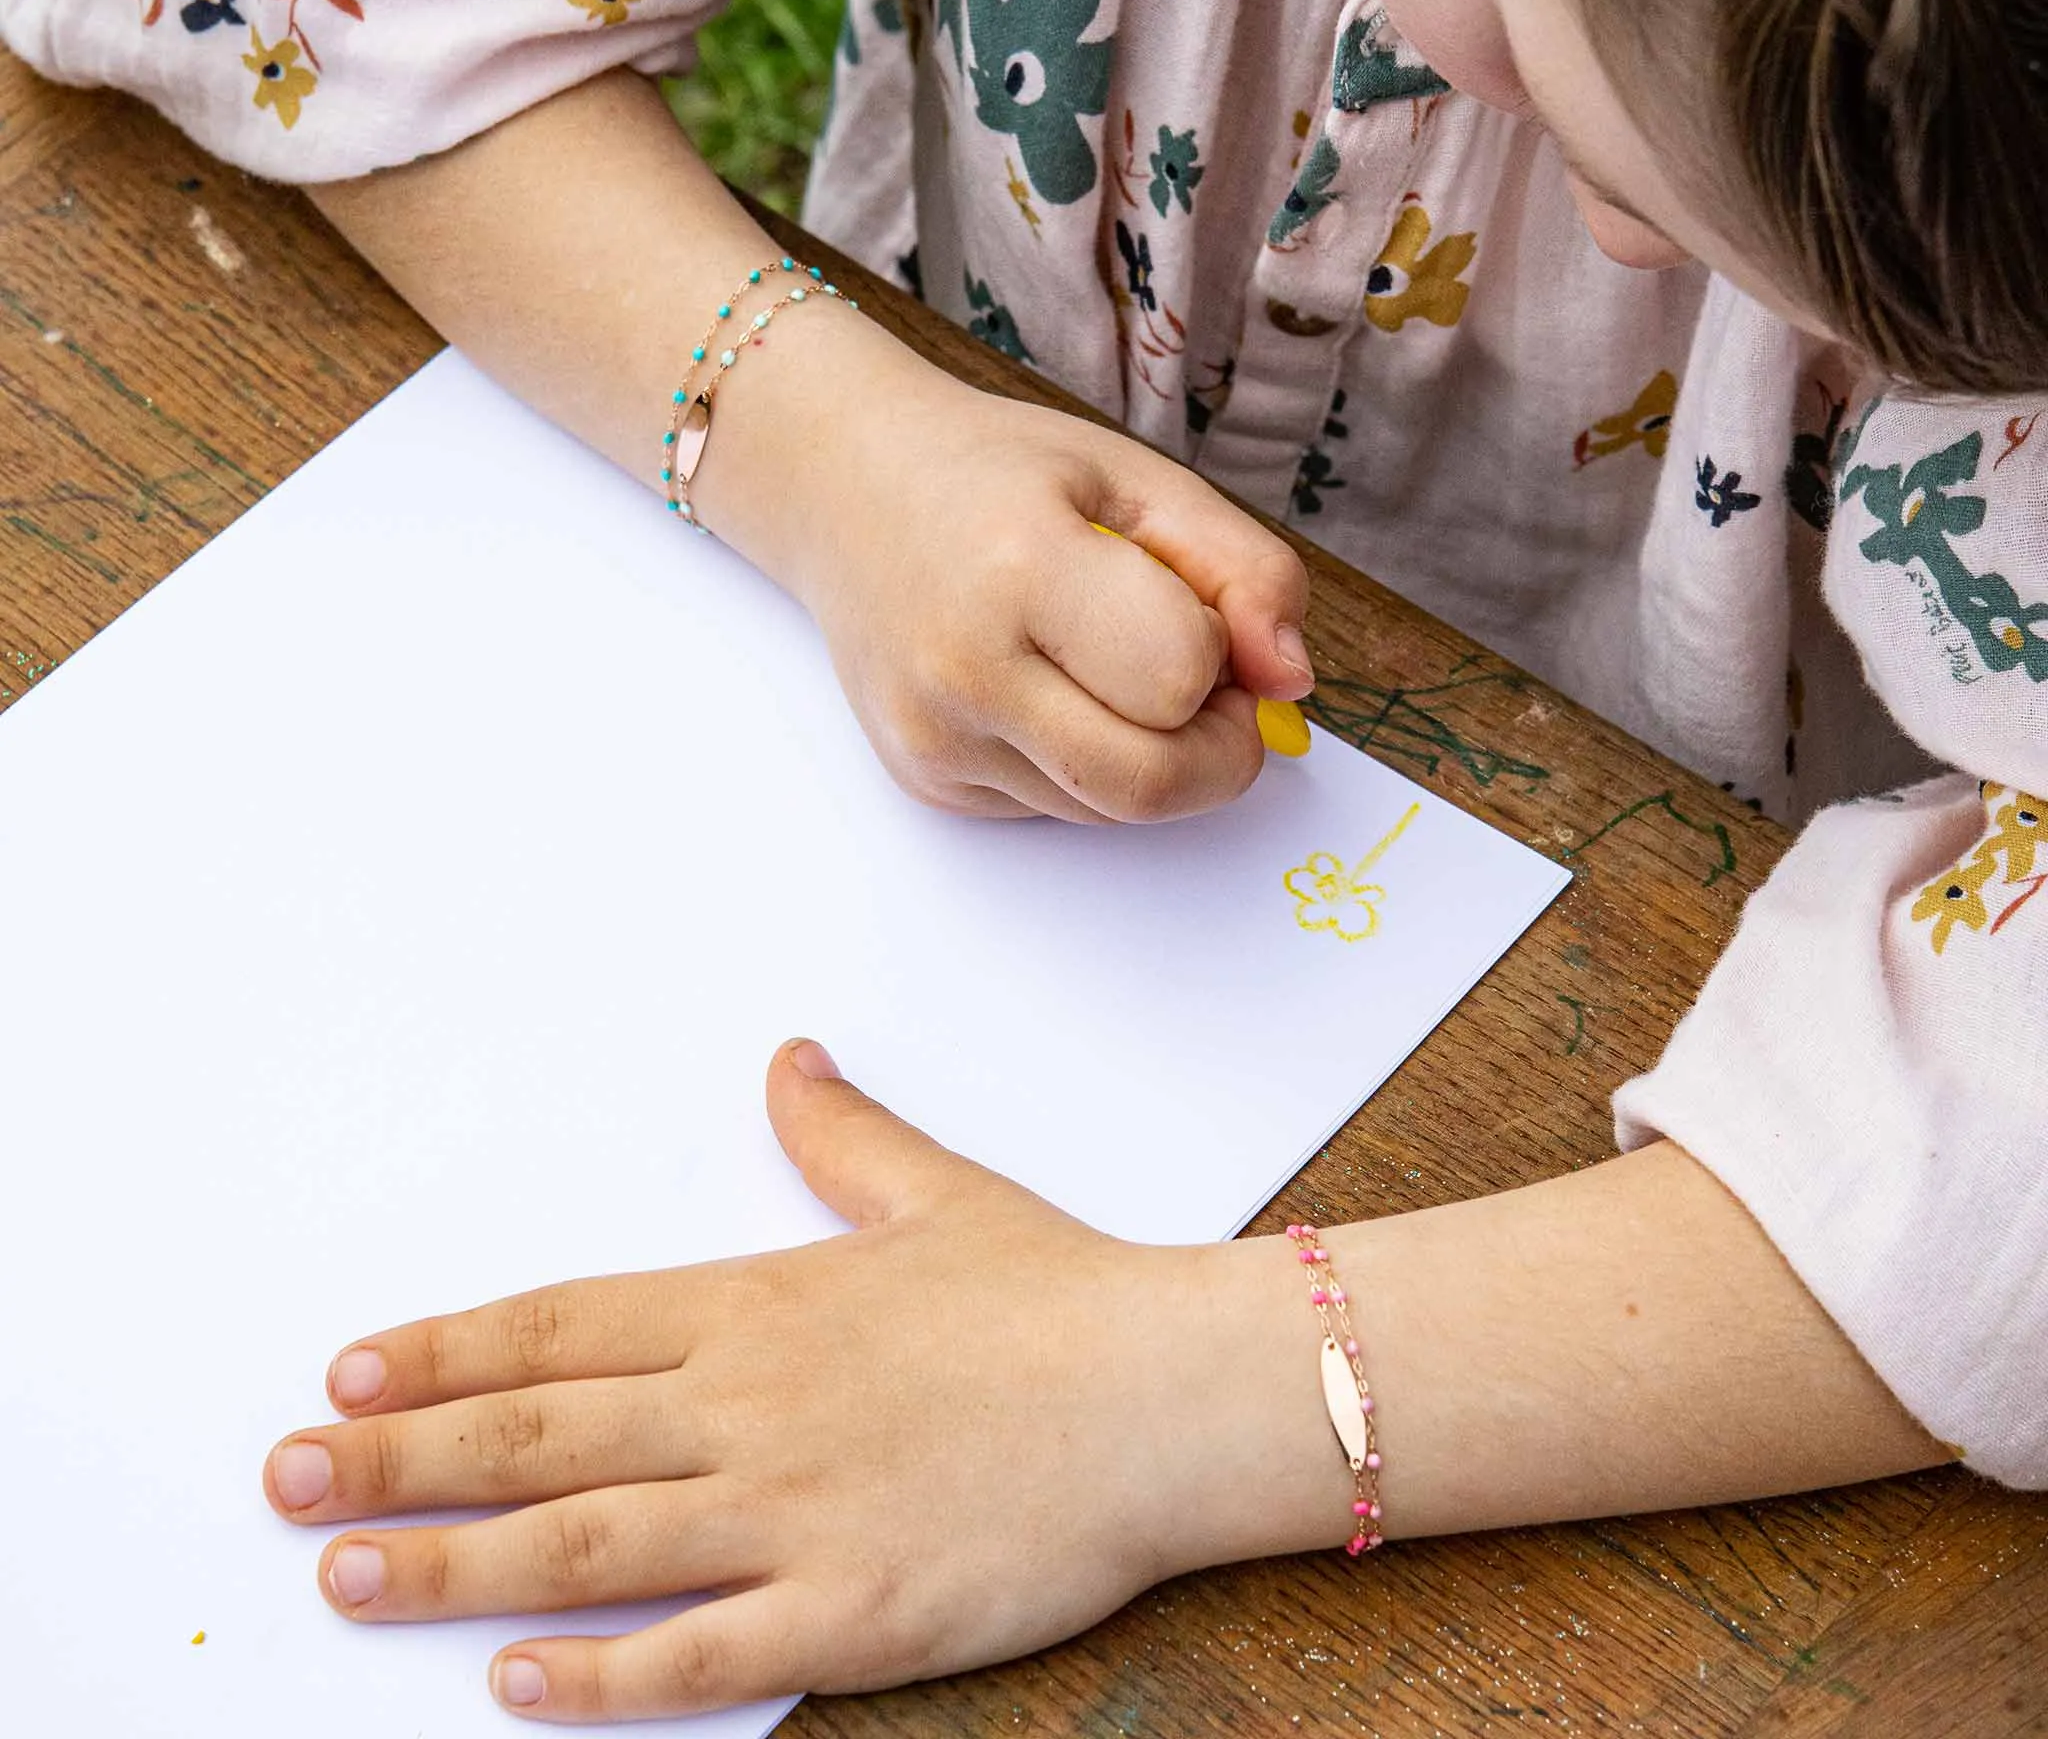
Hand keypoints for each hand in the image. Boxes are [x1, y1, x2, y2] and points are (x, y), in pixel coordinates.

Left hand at [263, 1043, 1324, 1722]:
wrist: (1167, 1388)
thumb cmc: (1057, 1290)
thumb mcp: (936, 1191)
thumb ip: (839, 1133)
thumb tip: (788, 1060)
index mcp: (761, 1302)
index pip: (565, 1323)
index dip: (445, 1350)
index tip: (349, 1375)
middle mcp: (752, 1404)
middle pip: (539, 1433)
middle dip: (396, 1461)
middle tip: (285, 1482)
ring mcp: (794, 1511)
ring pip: (584, 1542)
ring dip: (450, 1565)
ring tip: (342, 1579)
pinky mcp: (851, 1609)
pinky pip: (700, 1651)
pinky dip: (596, 1678)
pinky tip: (512, 1687)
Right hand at [696, 328, 1314, 823]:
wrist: (845, 491)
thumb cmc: (999, 476)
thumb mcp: (1138, 479)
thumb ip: (1246, 571)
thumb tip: (1293, 683)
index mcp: (1022, 569)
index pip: (1179, 677)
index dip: (1219, 656)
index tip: (1202, 615)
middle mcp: (965, 669)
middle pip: (1150, 784)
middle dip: (1218, 751)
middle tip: (1205, 684)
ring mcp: (936, 738)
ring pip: (1112, 812)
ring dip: (1154, 758)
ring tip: (1115, 666)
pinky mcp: (927, 782)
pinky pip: (1058, 810)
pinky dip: (1089, 765)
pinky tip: (1052, 687)